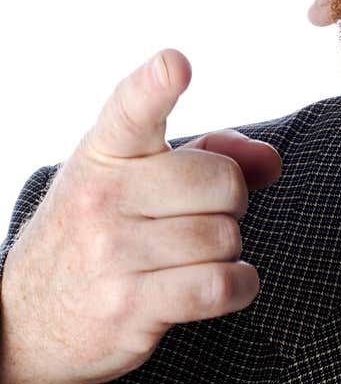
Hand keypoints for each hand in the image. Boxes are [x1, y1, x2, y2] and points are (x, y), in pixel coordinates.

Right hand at [0, 49, 281, 383]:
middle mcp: (103, 197)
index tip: (174, 65)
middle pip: (220, 181)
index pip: (132, 109)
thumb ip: (209, 154)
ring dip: (227, 248)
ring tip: (193, 254)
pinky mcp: (129, 307)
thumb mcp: (136, 179)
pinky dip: (241, 285)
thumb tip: (269, 160)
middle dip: (229, 200)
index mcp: (104, 152)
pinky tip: (227, 283)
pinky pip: (220, 285)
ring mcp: (112, 253)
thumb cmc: (101, 232)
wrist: (29, 318)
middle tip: (200, 214)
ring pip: (224, 237)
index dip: (156, 85)